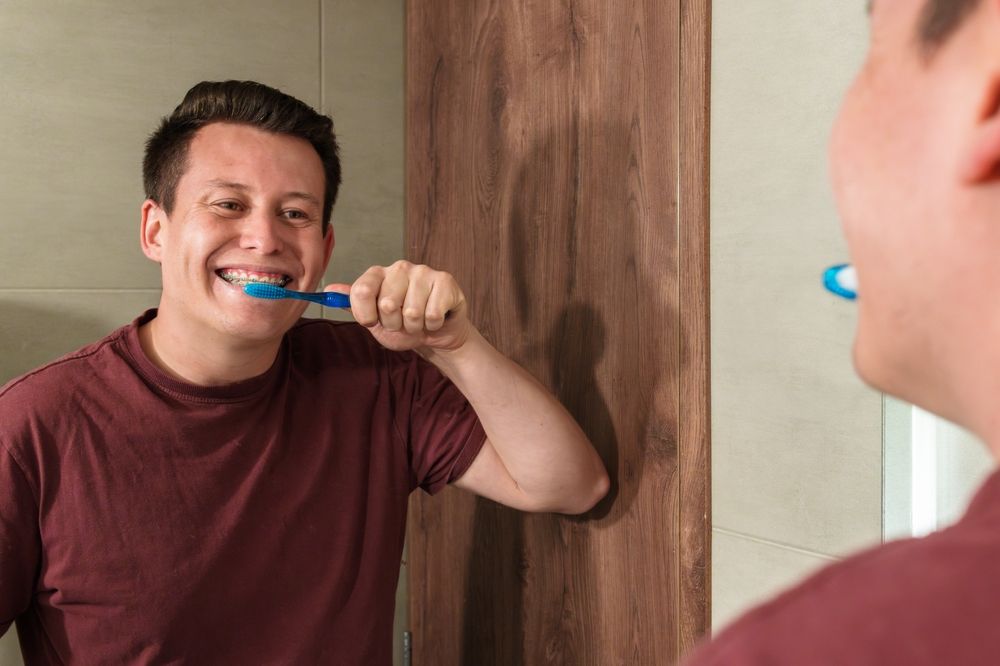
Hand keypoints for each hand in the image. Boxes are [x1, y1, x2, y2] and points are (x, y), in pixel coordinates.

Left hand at [325, 261, 471, 351]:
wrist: (435, 333)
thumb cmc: (403, 325)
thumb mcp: (374, 319)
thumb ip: (353, 305)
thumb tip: (328, 291)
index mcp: (378, 274)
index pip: (361, 291)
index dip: (366, 315)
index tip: (373, 322)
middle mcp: (400, 268)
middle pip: (387, 304)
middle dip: (395, 324)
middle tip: (402, 322)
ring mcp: (423, 272)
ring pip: (411, 312)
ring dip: (414, 327)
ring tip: (418, 321)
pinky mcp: (445, 281)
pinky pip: (432, 314)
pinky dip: (432, 325)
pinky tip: (434, 318)